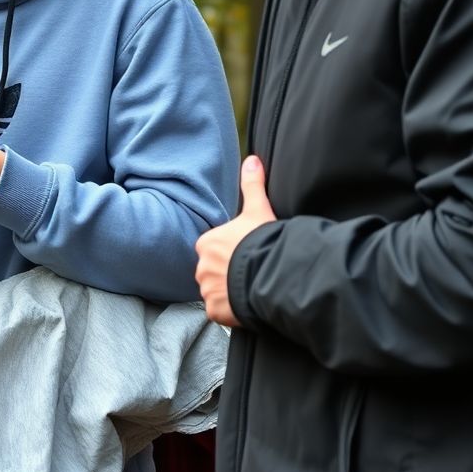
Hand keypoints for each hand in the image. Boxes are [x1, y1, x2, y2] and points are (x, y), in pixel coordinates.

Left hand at [195, 155, 276, 326]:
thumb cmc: (263, 241)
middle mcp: (201, 266)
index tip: (246, 256)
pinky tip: (247, 306)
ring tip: (251, 289)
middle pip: (213, 272)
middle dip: (228, 275)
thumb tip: (253, 159)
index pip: (214, 250)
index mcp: (206, 242)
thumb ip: (252, 185)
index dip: (231, 254)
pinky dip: (231, 312)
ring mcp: (207, 290)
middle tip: (251, 274)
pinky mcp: (215, 311)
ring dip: (230, 294)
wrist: (271, 273)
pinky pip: (220, 312)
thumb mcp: (258, 209)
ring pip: (216, 293)